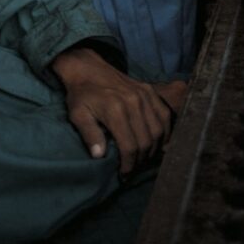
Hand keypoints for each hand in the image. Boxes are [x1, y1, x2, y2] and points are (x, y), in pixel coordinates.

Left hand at [51, 45, 184, 175]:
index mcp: (116, 109)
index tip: (124, 175)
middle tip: (133, 169)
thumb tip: (99, 156)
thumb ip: (90, 135)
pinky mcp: (149, 90)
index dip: (129, 164)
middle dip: (141, 160)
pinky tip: (159, 142)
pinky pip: (165, 113)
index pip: (130, 145)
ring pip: (158, 128)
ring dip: (154, 147)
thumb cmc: (81, 95)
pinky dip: (165, 130)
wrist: (89, 68)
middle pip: (146, 139)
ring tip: (144, 158)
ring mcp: (145, 94)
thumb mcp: (78, 115)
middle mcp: (134, 102)